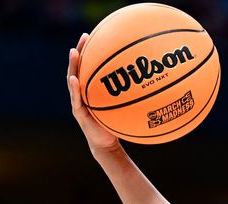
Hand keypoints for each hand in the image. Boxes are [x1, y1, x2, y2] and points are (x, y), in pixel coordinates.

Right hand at [66, 33, 121, 156]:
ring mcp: (78, 101)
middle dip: (81, 51)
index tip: (94, 34)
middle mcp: (83, 92)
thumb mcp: (125, 107)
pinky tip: (74, 79)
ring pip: (73, 79)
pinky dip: (74, 88)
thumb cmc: (117, 124)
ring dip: (73, 65)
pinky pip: (76, 98)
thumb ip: (131, 95)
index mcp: (92, 89)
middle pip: (80, 68)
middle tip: (84, 37)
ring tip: (74, 52)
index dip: (91, 50)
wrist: (106, 144)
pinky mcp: (78, 112)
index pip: (90, 66)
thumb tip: (153, 84)